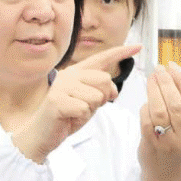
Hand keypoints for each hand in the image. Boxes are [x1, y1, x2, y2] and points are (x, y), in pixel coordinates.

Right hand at [11, 44, 140, 163]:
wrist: (41, 134)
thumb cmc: (65, 117)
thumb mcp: (88, 102)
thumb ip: (100, 92)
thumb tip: (112, 90)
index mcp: (76, 72)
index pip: (102, 58)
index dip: (120, 52)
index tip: (138, 46)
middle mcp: (68, 75)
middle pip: (104, 79)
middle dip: (103, 97)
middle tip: (89, 106)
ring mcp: (62, 86)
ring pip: (96, 96)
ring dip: (90, 110)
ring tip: (76, 113)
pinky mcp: (57, 100)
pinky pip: (84, 109)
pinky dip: (81, 118)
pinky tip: (69, 118)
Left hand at [137, 62, 180, 180]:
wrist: (166, 176)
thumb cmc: (176, 146)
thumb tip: (171, 77)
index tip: (173, 66)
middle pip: (177, 104)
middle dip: (167, 82)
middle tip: (159, 69)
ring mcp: (169, 142)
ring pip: (161, 111)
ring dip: (154, 91)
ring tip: (151, 79)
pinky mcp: (152, 145)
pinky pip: (146, 121)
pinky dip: (145, 107)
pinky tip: (146, 101)